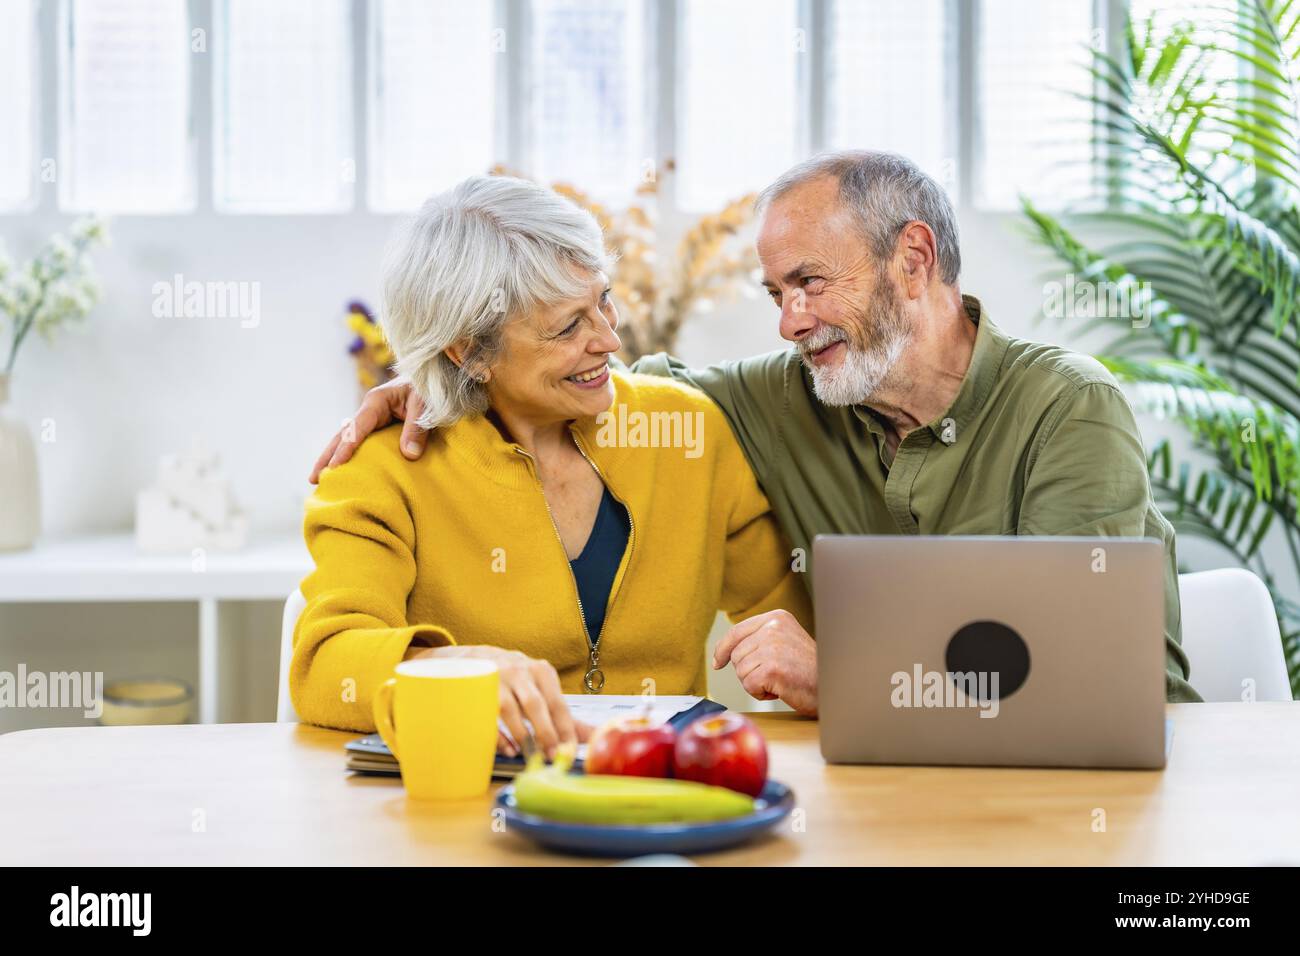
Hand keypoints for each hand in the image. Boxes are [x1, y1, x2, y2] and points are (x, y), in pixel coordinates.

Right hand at [309, 377, 427, 483]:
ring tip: (318, 479)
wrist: (434, 378)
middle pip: (342, 435)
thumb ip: (417, 428)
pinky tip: (343, 470)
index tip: (334, 467)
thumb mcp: (427, 406)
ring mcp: (372, 418)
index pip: (356, 429)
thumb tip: (408, 455)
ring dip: (332, 457)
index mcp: (376, 401)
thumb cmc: (430, 389)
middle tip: (312, 479)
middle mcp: (369, 410)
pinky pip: (360, 442)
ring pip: (346, 439)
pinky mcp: (379, 426)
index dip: (345, 449)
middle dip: (327, 457)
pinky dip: (349, 455)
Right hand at [411, 644, 592, 757]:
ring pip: (509, 708)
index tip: (570, 750)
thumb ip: (565, 715)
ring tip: (531, 755)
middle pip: (535, 704)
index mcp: (542, 672)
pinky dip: (498, 734)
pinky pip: (486, 715)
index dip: (565, 728)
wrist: (478, 659)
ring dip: (522, 734)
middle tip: (553, 756)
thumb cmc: (518, 680)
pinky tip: (509, 749)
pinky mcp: (476, 690)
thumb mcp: (543, 689)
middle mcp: (520, 671)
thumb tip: (596, 735)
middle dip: (546, 732)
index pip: (557, 702)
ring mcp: (496, 679)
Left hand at [713, 609, 817, 716]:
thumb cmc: (809, 669)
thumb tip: (725, 650)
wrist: (833, 686)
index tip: (718, 662)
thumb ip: (760, 638)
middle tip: (775, 674)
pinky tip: (780, 689)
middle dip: (749, 670)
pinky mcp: (772, 668)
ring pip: (741, 671)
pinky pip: (748, 685)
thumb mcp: (785, 641)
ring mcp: (772, 646)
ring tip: (780, 680)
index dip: (723, 649)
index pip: (736, 631)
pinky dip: (761, 693)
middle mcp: (773, 628)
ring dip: (756, 683)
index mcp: (776, 617)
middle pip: (736, 654)